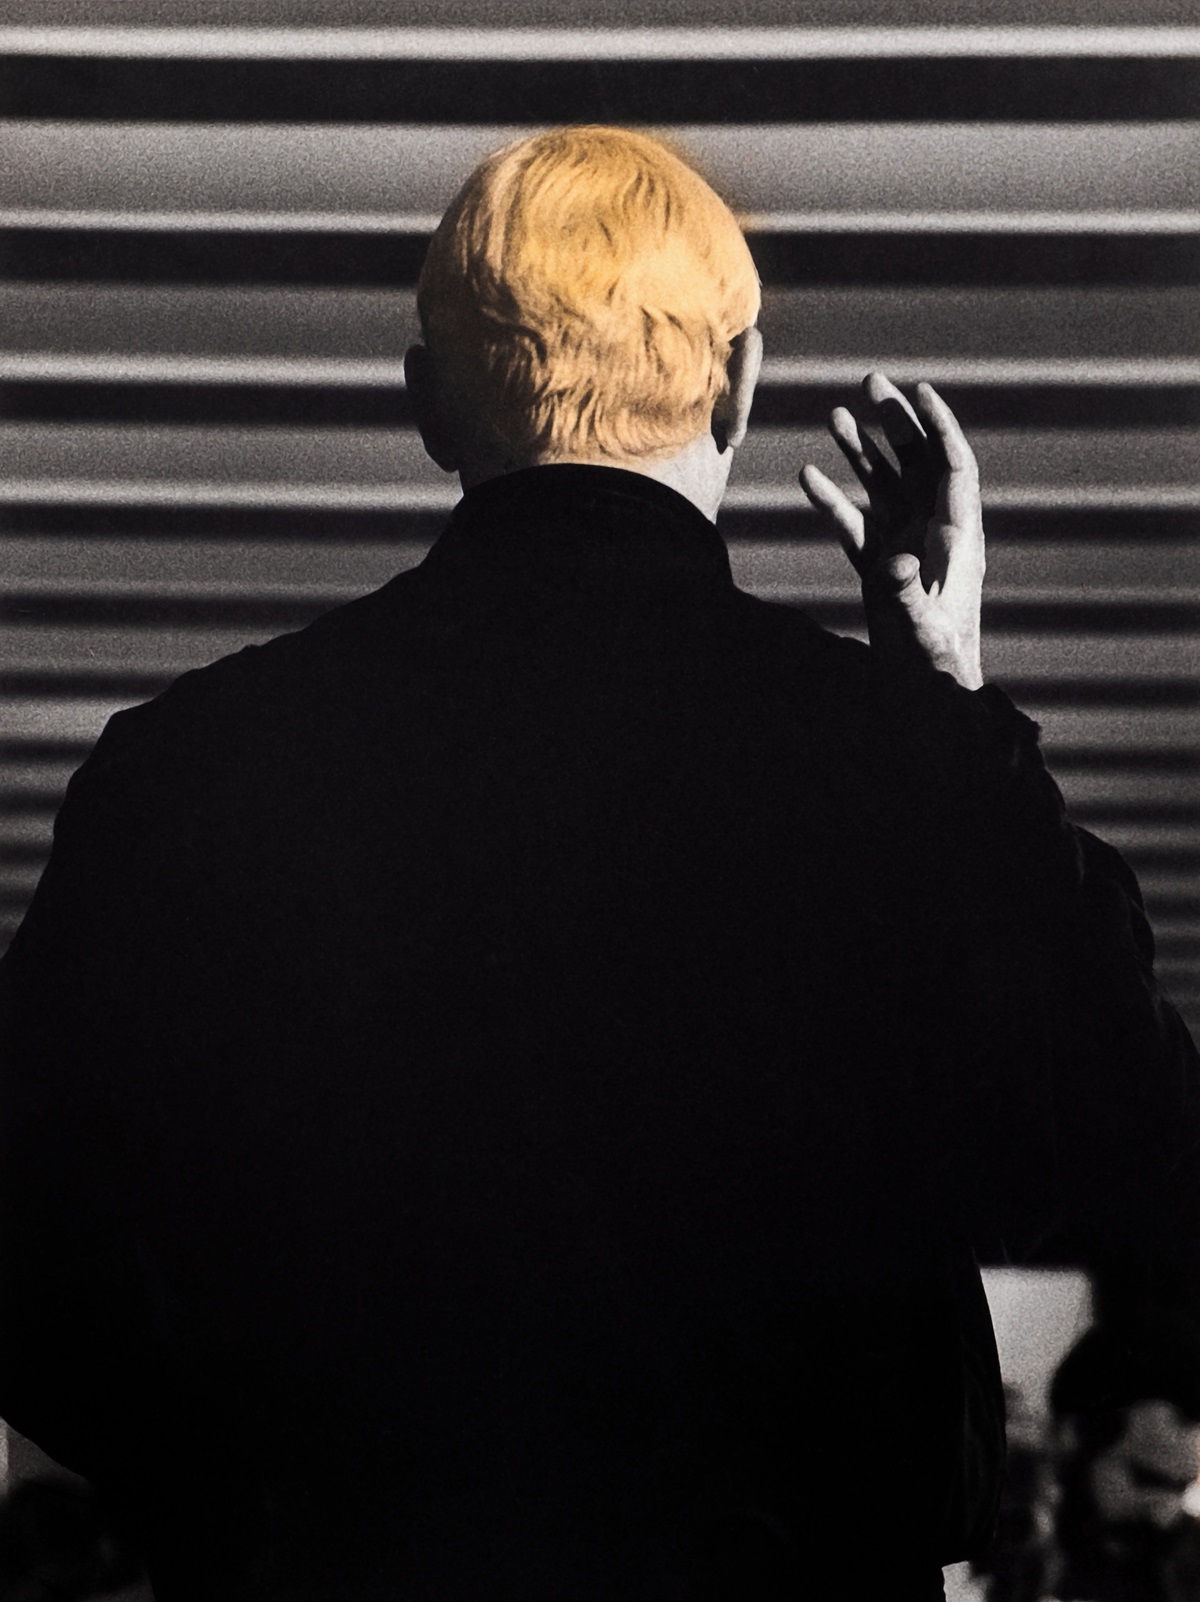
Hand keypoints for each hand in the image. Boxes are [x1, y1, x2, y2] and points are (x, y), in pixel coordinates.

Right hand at [799, 373, 984, 690]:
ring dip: (861, 452)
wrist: (926, 692)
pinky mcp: (878, 569)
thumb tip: (893, 564)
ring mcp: (903, 548)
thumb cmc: (935, 661)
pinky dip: (833, 500)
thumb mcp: (922, 626)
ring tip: (835, 416)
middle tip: (871, 382)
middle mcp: (932, 534)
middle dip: (895, 423)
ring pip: (883, 486)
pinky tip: (808, 476)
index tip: (918, 390)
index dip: (939, 425)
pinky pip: (854, 524)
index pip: (953, 466)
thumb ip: (907, 593)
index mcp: (958, 537)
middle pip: (916, 464)